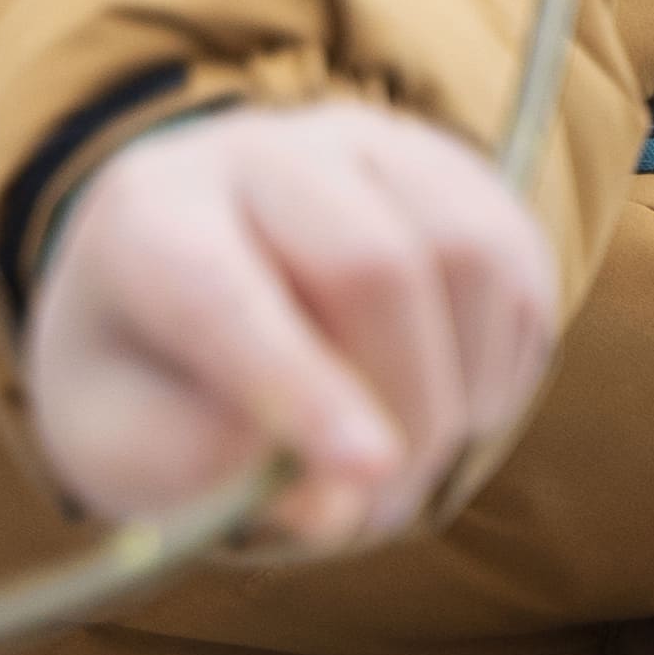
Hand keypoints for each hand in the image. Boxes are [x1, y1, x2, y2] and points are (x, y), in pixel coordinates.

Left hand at [23, 98, 558, 550]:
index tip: (368, 470)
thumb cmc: (153, 390)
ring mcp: (362, 144)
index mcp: (144, 216)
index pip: (221, 291)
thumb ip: (210, 475)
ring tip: (406, 464)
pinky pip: (518, 268)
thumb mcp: (135, 449)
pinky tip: (442, 404)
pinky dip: (499, 367)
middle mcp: (251, 152)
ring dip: (460, 395)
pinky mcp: (452, 171)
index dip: (300, 385)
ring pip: (466, 257)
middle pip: (368, 263)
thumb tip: (330, 502)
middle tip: (383, 510)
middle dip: (404, 411)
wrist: (189, 309)